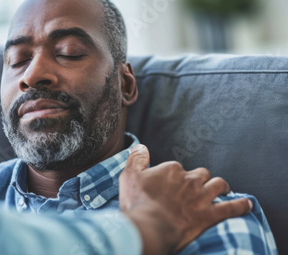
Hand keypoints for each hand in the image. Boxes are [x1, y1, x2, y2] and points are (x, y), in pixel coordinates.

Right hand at [119, 144, 251, 254]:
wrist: (149, 228)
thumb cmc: (137, 203)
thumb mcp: (129, 176)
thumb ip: (136, 159)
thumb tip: (141, 147)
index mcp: (171, 169)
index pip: (178, 167)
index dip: (174, 176)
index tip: (169, 185)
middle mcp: (190, 179)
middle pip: (201, 173)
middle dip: (201, 179)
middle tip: (196, 187)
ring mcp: (201, 197)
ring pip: (219, 185)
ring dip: (221, 186)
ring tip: (222, 189)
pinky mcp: (209, 215)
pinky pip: (231, 208)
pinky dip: (241, 205)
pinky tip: (247, 204)